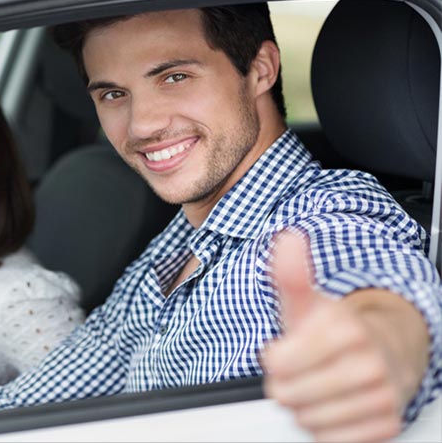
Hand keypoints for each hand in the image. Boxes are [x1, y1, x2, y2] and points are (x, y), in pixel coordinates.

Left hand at [262, 232, 424, 441]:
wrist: (386, 350)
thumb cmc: (337, 331)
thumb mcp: (308, 302)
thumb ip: (291, 276)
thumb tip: (286, 240)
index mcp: (345, 329)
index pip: (277, 364)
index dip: (275, 359)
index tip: (287, 349)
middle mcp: (370, 362)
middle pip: (289, 395)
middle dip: (287, 385)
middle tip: (304, 370)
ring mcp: (382, 395)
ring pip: (308, 420)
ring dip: (305, 408)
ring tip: (319, 386)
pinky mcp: (387, 424)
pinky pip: (331, 439)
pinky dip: (326, 427)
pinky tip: (335, 406)